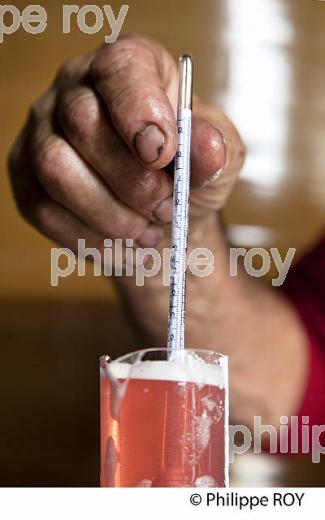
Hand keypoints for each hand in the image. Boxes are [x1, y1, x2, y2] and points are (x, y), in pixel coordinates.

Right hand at [8, 35, 244, 254]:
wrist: (160, 215)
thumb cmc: (186, 175)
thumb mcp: (219, 158)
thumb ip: (216, 148)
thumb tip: (204, 147)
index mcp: (129, 68)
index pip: (121, 69)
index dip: (140, 112)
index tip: (164, 154)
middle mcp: (75, 91)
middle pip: (83, 123)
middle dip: (132, 181)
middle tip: (165, 208)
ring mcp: (43, 134)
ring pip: (57, 170)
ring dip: (109, 214)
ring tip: (146, 230)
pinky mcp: (27, 179)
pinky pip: (45, 210)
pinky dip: (90, 237)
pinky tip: (121, 242)